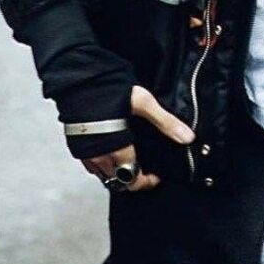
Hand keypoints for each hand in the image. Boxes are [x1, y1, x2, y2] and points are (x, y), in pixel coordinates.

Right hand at [81, 84, 195, 191]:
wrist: (79, 81)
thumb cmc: (109, 90)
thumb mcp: (143, 103)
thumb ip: (165, 122)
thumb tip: (187, 137)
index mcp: (118, 150)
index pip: (133, 180)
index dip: (146, 181)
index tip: (156, 176)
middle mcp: (99, 157)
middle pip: (117, 182)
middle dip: (132, 179)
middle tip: (144, 171)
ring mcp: (85, 153)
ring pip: (102, 176)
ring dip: (116, 174)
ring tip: (128, 162)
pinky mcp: (75, 145)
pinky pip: (90, 166)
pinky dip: (102, 165)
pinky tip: (110, 152)